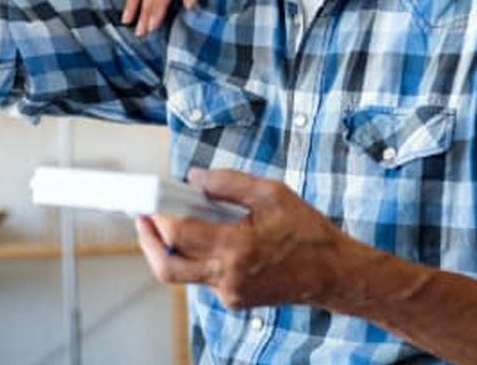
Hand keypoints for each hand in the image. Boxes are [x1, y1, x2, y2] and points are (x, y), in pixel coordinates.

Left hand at [134, 169, 346, 308]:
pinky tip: (210, 237)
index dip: (159, 214)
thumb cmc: (307, 232)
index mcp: (236, 248)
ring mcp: (229, 293)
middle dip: (148, 242)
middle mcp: (227, 277)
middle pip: (167, 267)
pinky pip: (204, 278)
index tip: (150, 199)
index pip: (180, 233)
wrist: (333, 274)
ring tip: (174, 221)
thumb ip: (230, 183)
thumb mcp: (272, 194)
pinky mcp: (234, 300)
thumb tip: (194, 177)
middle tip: (143, 219)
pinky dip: (198, 256)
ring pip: (183, 274)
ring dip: (172, 248)